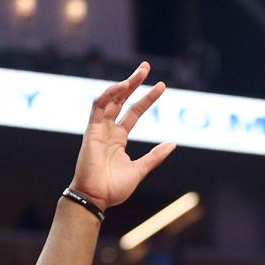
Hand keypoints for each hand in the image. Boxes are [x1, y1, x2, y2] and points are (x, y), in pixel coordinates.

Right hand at [69, 63, 177, 211]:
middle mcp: (109, 130)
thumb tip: (173, 144)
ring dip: (124, 84)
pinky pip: (98, 107)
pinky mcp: (91, 130)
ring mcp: (99, 128)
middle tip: (146, 67)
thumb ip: (155, 156)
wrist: (96, 198)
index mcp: (119, 138)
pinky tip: (122, 86)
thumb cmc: (114, 188)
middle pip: (122, 100)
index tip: (161, 86)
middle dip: (134, 82)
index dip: (147, 98)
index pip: (134, 112)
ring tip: (140, 73)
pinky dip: (109, 95)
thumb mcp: (141, 169)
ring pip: (111, 99)